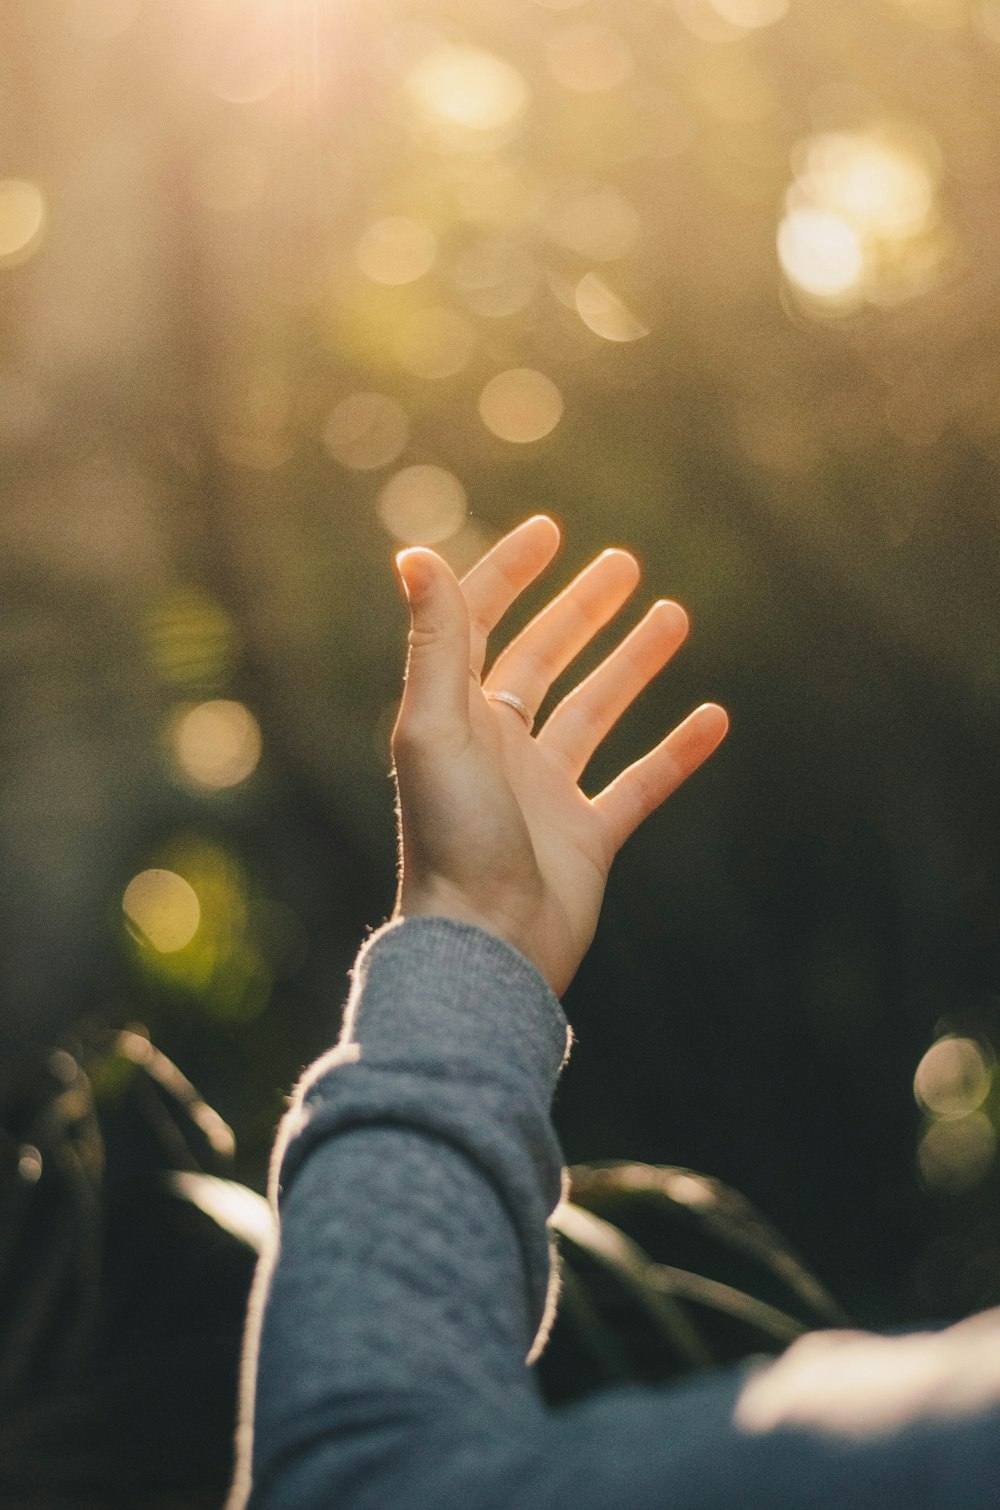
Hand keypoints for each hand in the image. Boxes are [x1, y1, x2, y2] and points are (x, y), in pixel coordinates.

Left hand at [391, 516, 727, 996]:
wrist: (486, 944)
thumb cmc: (452, 836)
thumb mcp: (437, 726)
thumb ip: (435, 641)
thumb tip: (414, 552)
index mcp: (457, 715)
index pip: (482, 626)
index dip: (508, 575)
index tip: (549, 530)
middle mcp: (499, 747)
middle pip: (543, 660)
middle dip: (580, 610)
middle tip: (625, 563)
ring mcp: (546, 792)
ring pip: (595, 712)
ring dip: (631, 664)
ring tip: (674, 615)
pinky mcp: (588, 837)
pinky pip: (640, 783)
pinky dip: (676, 751)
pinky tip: (714, 716)